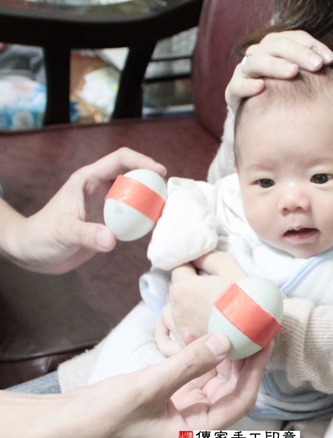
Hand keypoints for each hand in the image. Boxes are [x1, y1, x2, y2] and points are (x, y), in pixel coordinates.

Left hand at [0, 148, 165, 273]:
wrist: (33, 253)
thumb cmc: (41, 236)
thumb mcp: (63, 233)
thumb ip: (86, 234)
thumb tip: (110, 240)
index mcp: (89, 179)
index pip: (120, 160)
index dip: (141, 161)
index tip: (159, 172)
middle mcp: (101, 188)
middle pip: (134, 174)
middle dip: (153, 180)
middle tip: (169, 194)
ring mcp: (107, 204)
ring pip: (137, 193)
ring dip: (153, 198)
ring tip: (168, 208)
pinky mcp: (111, 221)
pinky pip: (134, 214)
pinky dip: (147, 216)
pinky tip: (156, 224)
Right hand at [0, 333, 271, 437]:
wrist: (67, 422)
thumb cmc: (104, 415)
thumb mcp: (149, 387)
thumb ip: (189, 364)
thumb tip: (226, 342)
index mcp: (195, 432)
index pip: (240, 400)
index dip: (256, 370)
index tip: (266, 341)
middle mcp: (195, 423)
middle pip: (232, 387)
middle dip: (245, 359)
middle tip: (256, 327)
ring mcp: (184, 410)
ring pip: (216, 379)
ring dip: (226, 354)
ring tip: (237, 324)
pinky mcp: (172, 397)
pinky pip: (197, 374)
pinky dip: (204, 355)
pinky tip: (206, 332)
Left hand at [164, 251, 246, 345]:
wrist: (256, 330)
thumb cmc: (244, 297)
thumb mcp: (230, 267)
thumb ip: (209, 257)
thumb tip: (196, 256)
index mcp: (183, 288)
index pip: (180, 268)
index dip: (193, 265)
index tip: (205, 267)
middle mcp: (176, 311)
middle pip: (175, 289)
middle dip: (187, 284)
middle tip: (208, 285)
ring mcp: (180, 332)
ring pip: (168, 313)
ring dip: (178, 306)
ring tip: (195, 306)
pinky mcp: (186, 349)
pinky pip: (166, 342)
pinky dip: (165, 334)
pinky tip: (168, 329)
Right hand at [225, 30, 332, 111]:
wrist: (260, 123)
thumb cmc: (287, 97)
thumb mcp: (303, 81)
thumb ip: (317, 68)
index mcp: (276, 47)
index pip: (295, 38)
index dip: (313, 45)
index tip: (331, 59)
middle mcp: (259, 54)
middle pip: (276, 45)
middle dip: (299, 53)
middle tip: (317, 66)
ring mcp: (244, 72)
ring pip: (256, 60)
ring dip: (275, 65)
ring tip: (293, 73)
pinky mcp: (233, 92)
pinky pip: (237, 85)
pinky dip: (247, 85)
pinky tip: (261, 87)